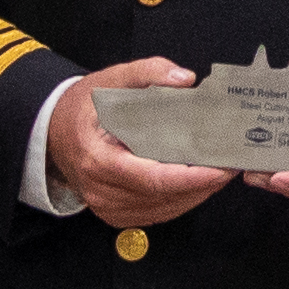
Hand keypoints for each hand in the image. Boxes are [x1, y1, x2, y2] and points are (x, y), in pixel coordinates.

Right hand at [47, 60, 239, 227]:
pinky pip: (158, 212)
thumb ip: (148, 73)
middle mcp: (102, 191)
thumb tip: (185, 79)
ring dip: (198, 192)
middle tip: (233, 161)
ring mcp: (108, 208)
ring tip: (223, 169)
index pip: (153, 178)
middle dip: (205, 182)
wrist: (55, 132)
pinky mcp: (117, 215)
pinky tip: (200, 182)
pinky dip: (183, 199)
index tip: (221, 168)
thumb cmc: (84, 107)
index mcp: (99, 160)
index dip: (191, 177)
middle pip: (165, 196)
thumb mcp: (111, 80)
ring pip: (166, 208)